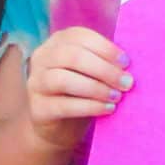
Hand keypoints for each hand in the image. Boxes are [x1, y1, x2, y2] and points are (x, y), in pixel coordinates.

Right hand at [26, 27, 130, 147]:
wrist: (60, 128)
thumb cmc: (83, 93)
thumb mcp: (92, 72)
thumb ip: (104, 62)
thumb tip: (128, 64)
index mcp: (57, 43)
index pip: (79, 36)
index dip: (105, 48)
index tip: (126, 63)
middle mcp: (41, 58)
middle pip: (72, 56)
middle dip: (104, 69)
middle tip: (127, 83)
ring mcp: (35, 83)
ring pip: (64, 79)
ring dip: (96, 88)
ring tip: (117, 97)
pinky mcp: (37, 108)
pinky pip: (63, 105)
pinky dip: (90, 106)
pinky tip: (108, 109)